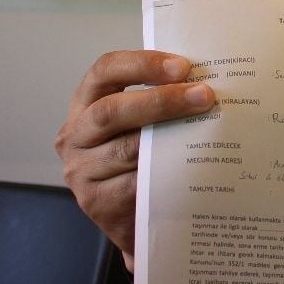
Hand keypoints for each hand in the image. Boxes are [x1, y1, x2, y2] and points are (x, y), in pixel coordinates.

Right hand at [54, 50, 214, 270]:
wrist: (139, 219)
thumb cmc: (145, 159)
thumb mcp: (144, 124)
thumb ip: (161, 100)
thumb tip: (207, 80)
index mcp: (86, 104)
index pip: (105, 70)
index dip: (142, 64)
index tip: (183, 66)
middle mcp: (75, 135)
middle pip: (112, 110)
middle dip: (161, 100)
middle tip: (204, 95)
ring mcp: (81, 171)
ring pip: (125, 149)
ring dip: (170, 137)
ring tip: (209, 129)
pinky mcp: (97, 202)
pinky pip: (134, 184)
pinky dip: (165, 173)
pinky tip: (193, 167)